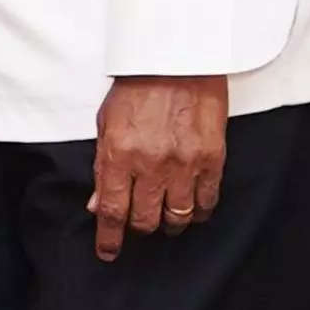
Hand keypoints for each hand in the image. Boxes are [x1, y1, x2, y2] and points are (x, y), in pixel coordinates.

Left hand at [89, 74, 226, 262]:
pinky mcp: (212, 158)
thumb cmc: (138, 86)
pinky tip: (192, 209)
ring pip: (177, 217)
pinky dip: (198, 211)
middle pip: (144, 220)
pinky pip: (207, 201)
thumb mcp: (106, 122)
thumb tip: (97, 205)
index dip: (109, 238)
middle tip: (140, 221)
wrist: (178, 57)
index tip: (108, 252)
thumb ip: (102, 165)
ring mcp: (184, 163)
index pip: (111, 211)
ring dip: (169, 223)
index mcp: (118, 153)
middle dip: (139, 227)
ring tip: (167, 218)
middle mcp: (150, 163)